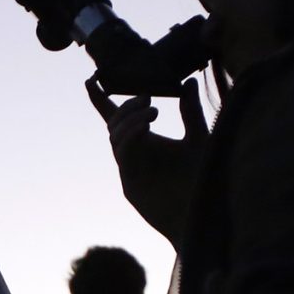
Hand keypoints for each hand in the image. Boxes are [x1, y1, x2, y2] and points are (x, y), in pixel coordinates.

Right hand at [87, 76, 208, 242]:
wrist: (203, 213)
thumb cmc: (202, 178)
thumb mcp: (199, 138)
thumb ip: (191, 112)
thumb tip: (189, 80)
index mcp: (144, 140)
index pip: (116, 116)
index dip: (100, 100)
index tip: (90, 80)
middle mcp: (133, 153)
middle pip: (114, 123)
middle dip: (127, 107)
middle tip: (148, 99)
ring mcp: (129, 169)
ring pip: (116, 137)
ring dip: (130, 120)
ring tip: (152, 112)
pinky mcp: (130, 184)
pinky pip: (123, 154)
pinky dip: (131, 137)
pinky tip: (146, 127)